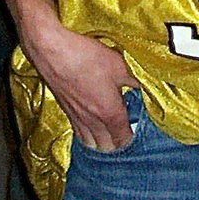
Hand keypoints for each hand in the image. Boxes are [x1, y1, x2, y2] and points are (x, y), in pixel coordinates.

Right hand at [23, 21, 139, 150]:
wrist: (54, 52)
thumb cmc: (87, 58)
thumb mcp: (120, 65)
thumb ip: (134, 80)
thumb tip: (144, 86)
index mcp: (109, 112)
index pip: (122, 138)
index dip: (131, 139)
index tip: (137, 133)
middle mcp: (92, 120)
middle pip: (105, 147)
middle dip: (117, 145)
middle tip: (126, 135)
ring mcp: (76, 117)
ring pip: (90, 143)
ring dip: (101, 143)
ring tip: (110, 134)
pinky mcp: (65, 110)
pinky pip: (78, 132)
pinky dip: (86, 135)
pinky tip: (91, 126)